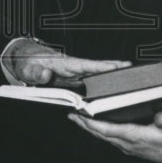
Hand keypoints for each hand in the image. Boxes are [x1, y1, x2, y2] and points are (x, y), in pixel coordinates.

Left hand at [5, 38, 129, 85]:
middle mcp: (75, 69)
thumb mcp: (28, 69)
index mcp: (66, 64)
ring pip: (97, 79)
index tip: (119, 66)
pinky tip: (110, 98)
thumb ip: (35, 73)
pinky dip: (101, 90)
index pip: (87, 64)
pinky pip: (91, 86)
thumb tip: (46, 75)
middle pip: (98, 71)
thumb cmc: (29, 64)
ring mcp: (77, 75)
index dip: (103, 66)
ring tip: (130, 86)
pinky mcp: (76, 82)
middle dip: (115, 71)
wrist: (27, 64)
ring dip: (110, 81)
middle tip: (134, 72)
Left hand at [69, 111, 161, 162]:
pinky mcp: (129, 147)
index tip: (80, 116)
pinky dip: (99, 131)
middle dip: (84, 125)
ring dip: (90, 128)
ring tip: (78, 118)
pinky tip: (95, 126)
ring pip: (103, 137)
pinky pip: (109, 138)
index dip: (92, 123)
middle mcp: (127, 143)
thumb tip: (161, 117)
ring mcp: (127, 147)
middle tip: (71, 115)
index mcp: (134, 136)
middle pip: (100, 134)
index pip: (107, 129)